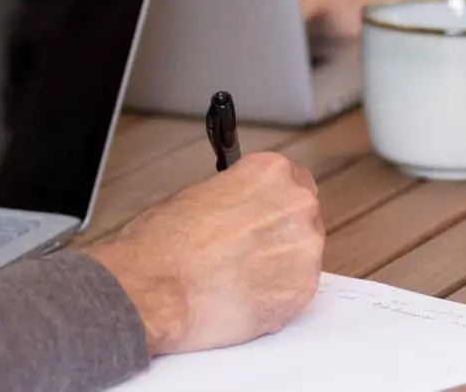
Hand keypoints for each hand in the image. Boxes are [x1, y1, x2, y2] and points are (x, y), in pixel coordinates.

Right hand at [87, 153, 323, 355]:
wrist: (159, 289)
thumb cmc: (166, 243)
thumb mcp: (197, 194)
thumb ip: (236, 195)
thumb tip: (242, 208)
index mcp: (270, 172)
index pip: (295, 177)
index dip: (275, 198)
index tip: (266, 209)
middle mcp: (296, 206)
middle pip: (303, 217)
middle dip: (280, 230)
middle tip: (249, 245)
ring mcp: (305, 252)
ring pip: (303, 255)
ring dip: (280, 262)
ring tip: (241, 272)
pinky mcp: (303, 294)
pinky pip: (297, 288)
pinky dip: (277, 292)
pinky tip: (246, 292)